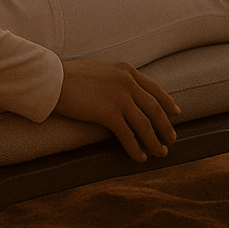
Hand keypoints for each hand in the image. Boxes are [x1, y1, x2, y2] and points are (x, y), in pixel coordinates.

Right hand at [53, 58, 179, 161]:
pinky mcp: (109, 113)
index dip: (167, 102)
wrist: (53, 79)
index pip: (154, 88)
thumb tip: (123, 96)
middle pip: (155, 108)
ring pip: (146, 124)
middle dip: (165, 126)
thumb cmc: (69, 76)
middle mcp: (127, 82)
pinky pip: (128, 135)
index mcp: (126, 70)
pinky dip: (136, 148)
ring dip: (155, 141)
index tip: (175, 113)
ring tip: (161, 152)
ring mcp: (120, 97)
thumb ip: (115, 80)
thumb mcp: (100, 71)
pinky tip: (140, 157)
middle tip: (171, 139)